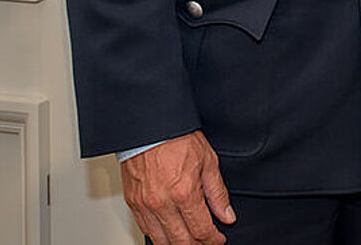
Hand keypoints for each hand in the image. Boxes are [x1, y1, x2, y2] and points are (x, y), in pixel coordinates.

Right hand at [118, 131, 234, 244]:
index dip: (213, 240)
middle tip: (207, 242)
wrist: (149, 128)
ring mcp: (145, 206)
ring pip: (161, 241)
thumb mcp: (208, 162)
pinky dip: (159, 236)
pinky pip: (145, 230)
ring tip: (190, 241)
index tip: (219, 239)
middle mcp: (162, 203)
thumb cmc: (177, 138)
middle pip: (182, 241)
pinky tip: (169, 234)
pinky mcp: (132, 204)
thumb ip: (217, 193)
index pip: (201, 231)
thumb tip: (227, 215)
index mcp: (184, 193)